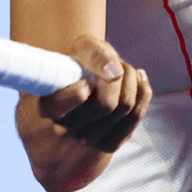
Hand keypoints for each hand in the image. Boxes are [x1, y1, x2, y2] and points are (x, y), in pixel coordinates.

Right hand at [35, 34, 151, 154]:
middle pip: (107, 105)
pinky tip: (137, 80)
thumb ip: (93, 55)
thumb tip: (114, 72)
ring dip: (131, 81)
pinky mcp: (110, 143)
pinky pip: (137, 115)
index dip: (81, 90)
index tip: (86, 80)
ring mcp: (88, 139)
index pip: (68, 103)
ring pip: (126, 108)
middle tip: (113, 63)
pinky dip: (142, 92)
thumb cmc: (82, 61)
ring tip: (123, 69)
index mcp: (49, 106)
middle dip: (118, 74)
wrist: (88, 78)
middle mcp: (66, 128)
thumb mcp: (82, 47)